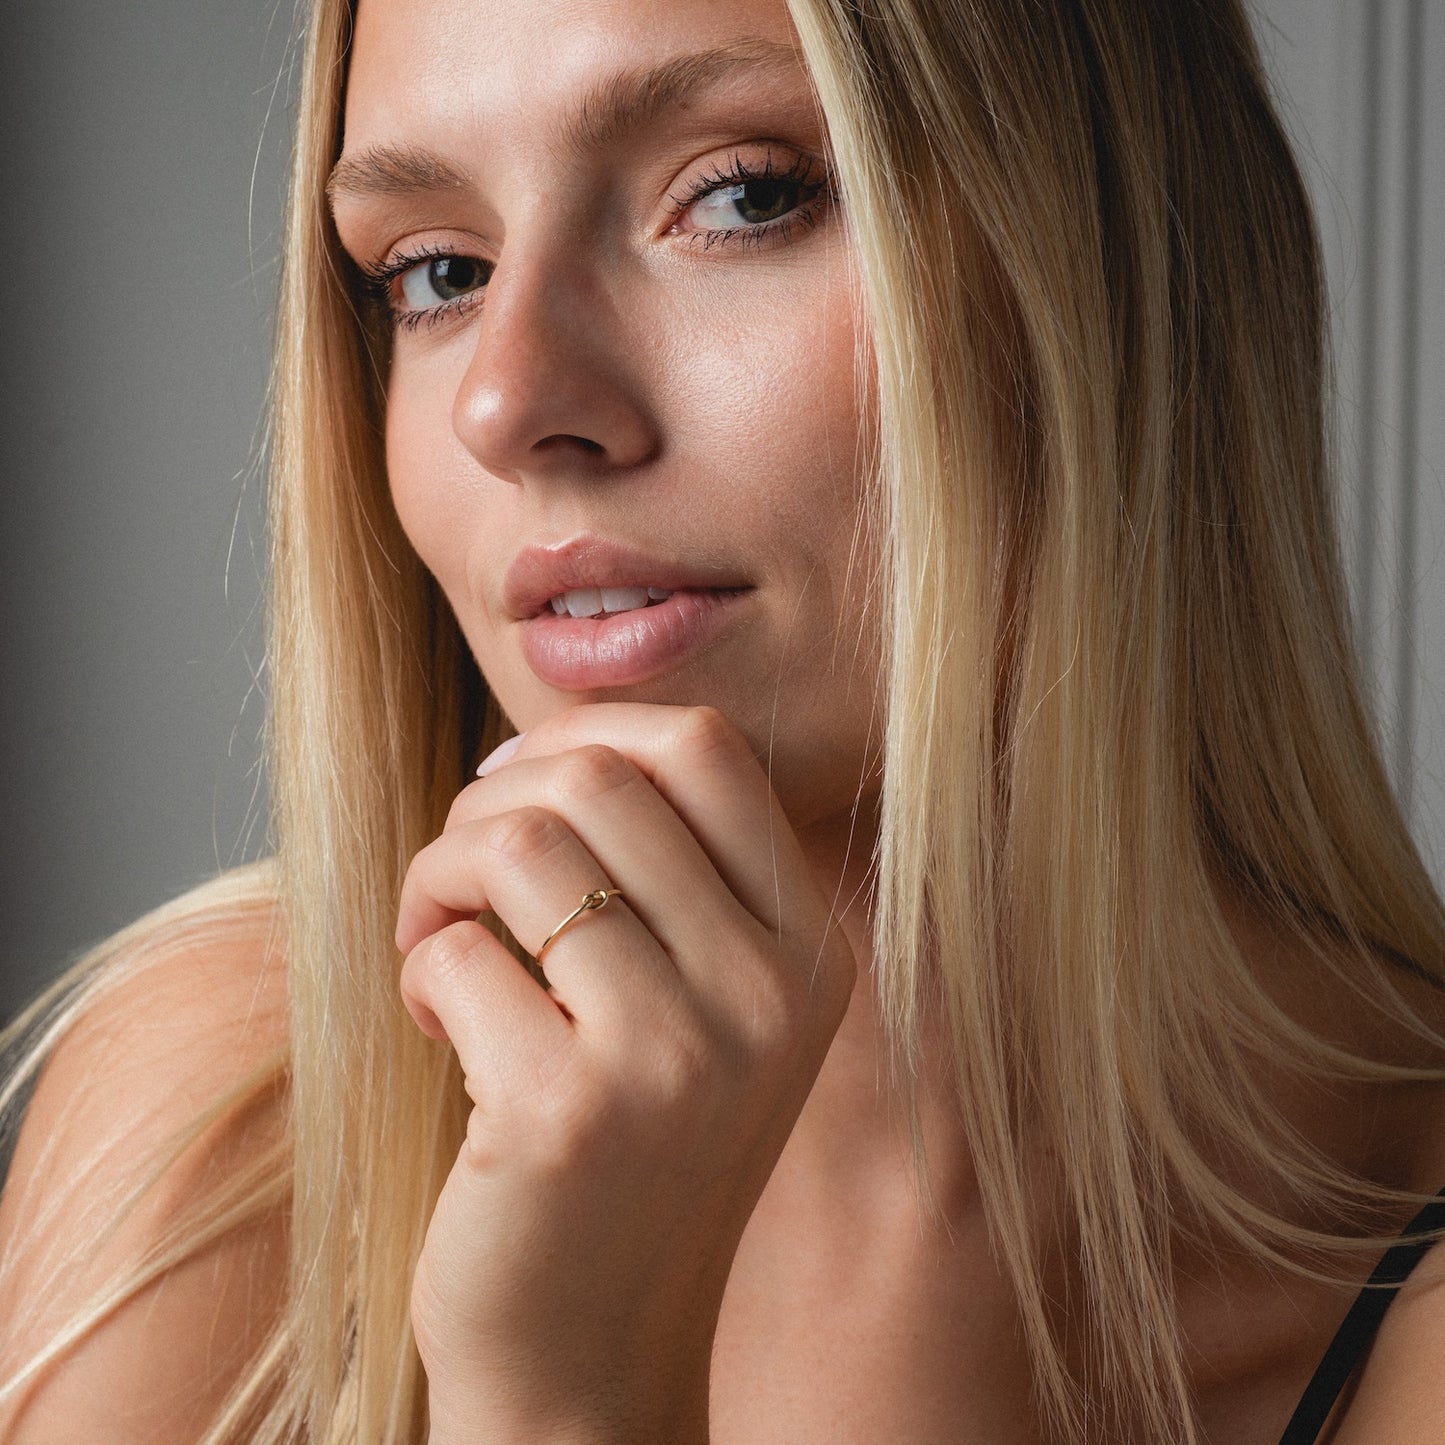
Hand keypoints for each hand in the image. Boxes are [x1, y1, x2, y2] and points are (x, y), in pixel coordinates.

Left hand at [396, 704, 856, 1442]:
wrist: (594, 1352)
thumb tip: (554, 741)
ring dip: (442, 873)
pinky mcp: (569, 1114)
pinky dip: (420, 967)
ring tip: (435, 935)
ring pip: (521, 845)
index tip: (516, 785)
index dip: (589, 735)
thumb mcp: (699, 1005)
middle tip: (458, 871)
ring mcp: (679, 1055)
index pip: (707, 749)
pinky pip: (458, 952)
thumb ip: (668, 873)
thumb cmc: (627, 1147)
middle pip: (603, 778)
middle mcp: (768, 994)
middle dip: (492, 801)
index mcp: (809, 951)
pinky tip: (437, 1024)